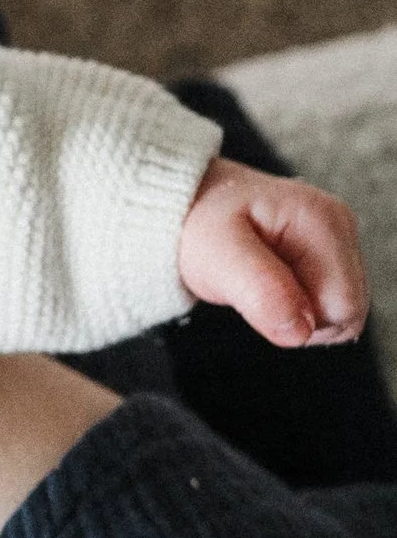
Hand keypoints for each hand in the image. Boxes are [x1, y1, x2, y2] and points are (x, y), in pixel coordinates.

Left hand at [176, 157, 370, 348]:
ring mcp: (338, 239)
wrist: (189, 205)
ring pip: (340, 312)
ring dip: (299, 313)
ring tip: (261, 283)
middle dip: (302, 318)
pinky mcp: (329, 254)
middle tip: (257, 291)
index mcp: (322, 221)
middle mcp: (340, 226)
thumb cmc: (199, 224)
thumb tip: (300, 332)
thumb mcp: (217, 256)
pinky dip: (299, 306)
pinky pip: (328, 304)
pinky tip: (272, 283)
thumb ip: (261, 292)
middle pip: (348, 311)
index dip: (302, 320)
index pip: (343, 306)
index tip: (260, 298)